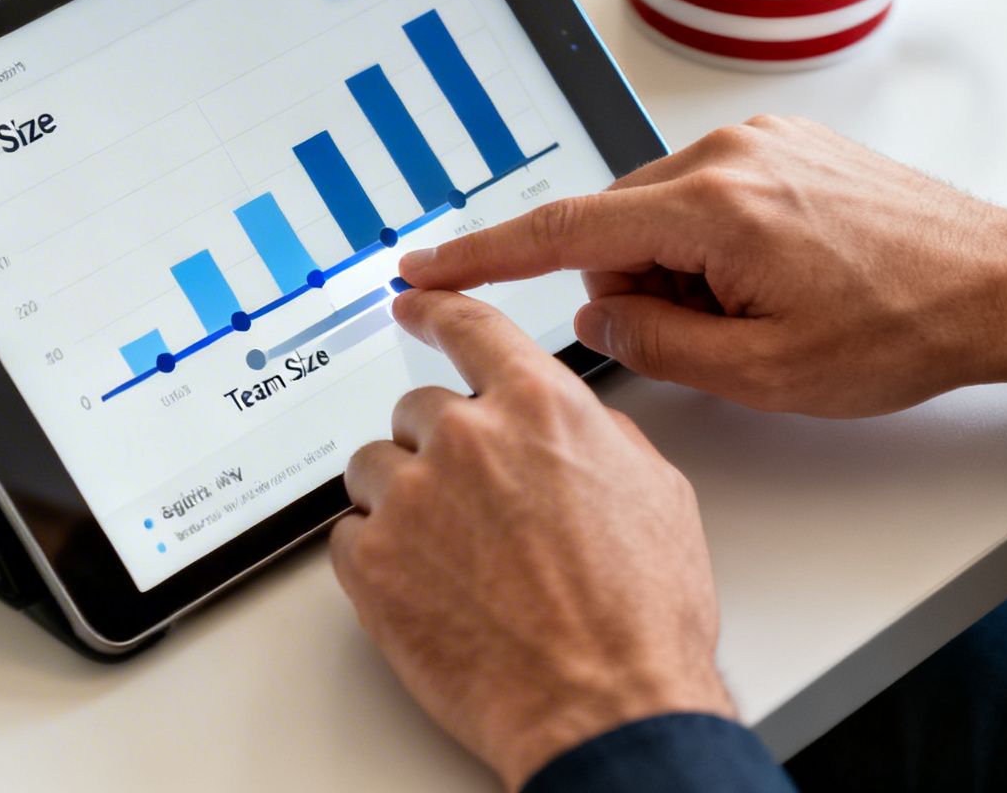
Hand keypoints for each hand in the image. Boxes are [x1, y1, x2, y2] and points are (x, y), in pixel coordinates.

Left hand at [330, 289, 731, 788]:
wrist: (605, 706)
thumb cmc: (641, 617)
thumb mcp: (656, 495)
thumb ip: (597, 436)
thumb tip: (573, 426)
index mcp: (539, 408)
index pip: (469, 326)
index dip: (435, 308)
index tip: (410, 300)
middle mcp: (467, 439)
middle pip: (417, 411)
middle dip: (439, 452)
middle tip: (475, 511)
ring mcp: (410, 498)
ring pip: (374, 468)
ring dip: (403, 502)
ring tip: (455, 560)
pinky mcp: (370, 561)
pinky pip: (351, 535)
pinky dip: (380, 559)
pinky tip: (431, 592)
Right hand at [400, 116, 1006, 416]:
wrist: (1001, 283)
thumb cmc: (904, 329)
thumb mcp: (767, 375)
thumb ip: (656, 343)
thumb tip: (594, 315)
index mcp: (714, 209)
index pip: (560, 232)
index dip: (479, 256)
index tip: (421, 268)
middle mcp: (726, 155)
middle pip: (612, 226)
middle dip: (636, 287)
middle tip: (715, 336)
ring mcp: (755, 139)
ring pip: (657, 213)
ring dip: (679, 267)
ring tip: (763, 308)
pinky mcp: (779, 141)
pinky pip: (701, 193)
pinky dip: (710, 241)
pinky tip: (775, 276)